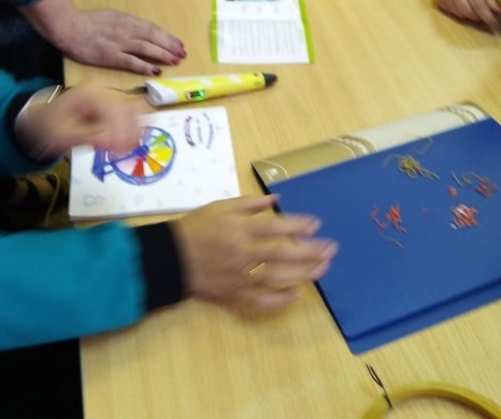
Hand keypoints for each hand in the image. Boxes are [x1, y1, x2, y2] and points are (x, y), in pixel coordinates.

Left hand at [14, 82, 142, 160]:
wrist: (41, 120)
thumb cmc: (49, 126)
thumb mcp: (63, 134)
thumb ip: (87, 137)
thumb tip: (111, 142)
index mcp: (88, 92)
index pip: (112, 108)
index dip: (120, 129)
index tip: (120, 151)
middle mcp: (101, 90)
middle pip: (126, 108)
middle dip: (129, 131)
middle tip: (126, 153)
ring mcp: (107, 96)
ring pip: (130, 112)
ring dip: (131, 132)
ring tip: (125, 151)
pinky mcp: (110, 106)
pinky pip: (127, 116)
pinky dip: (129, 130)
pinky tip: (125, 145)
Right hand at [21, 0, 186, 75]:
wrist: (69, 27)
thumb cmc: (88, 21)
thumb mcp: (112, 16)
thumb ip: (127, 24)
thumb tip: (142, 31)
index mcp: (128, 19)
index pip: (153, 29)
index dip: (168, 37)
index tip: (179, 43)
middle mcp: (127, 30)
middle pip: (154, 38)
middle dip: (171, 46)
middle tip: (183, 53)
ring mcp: (120, 44)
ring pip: (147, 49)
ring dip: (164, 55)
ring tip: (176, 60)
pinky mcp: (111, 56)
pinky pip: (132, 62)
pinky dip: (146, 66)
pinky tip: (157, 70)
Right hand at [173, 195, 337, 311]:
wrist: (170, 258)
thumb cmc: (195, 228)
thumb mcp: (219, 206)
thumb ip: (249, 203)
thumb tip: (276, 199)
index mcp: (239, 228)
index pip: (275, 227)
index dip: (297, 226)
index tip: (316, 224)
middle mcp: (242, 253)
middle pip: (283, 254)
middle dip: (310, 251)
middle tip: (331, 249)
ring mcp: (239, 277)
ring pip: (277, 279)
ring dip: (302, 275)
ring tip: (322, 270)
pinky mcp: (234, 295)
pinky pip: (260, 301)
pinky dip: (279, 301)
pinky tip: (296, 295)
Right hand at [433, 0, 500, 30]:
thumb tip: (498, 13)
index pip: (478, 4)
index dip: (487, 17)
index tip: (495, 25)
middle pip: (469, 13)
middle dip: (479, 17)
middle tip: (484, 14)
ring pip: (461, 15)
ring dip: (469, 15)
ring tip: (472, 5)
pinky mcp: (438, 0)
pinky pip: (452, 14)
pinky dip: (460, 13)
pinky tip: (461, 4)